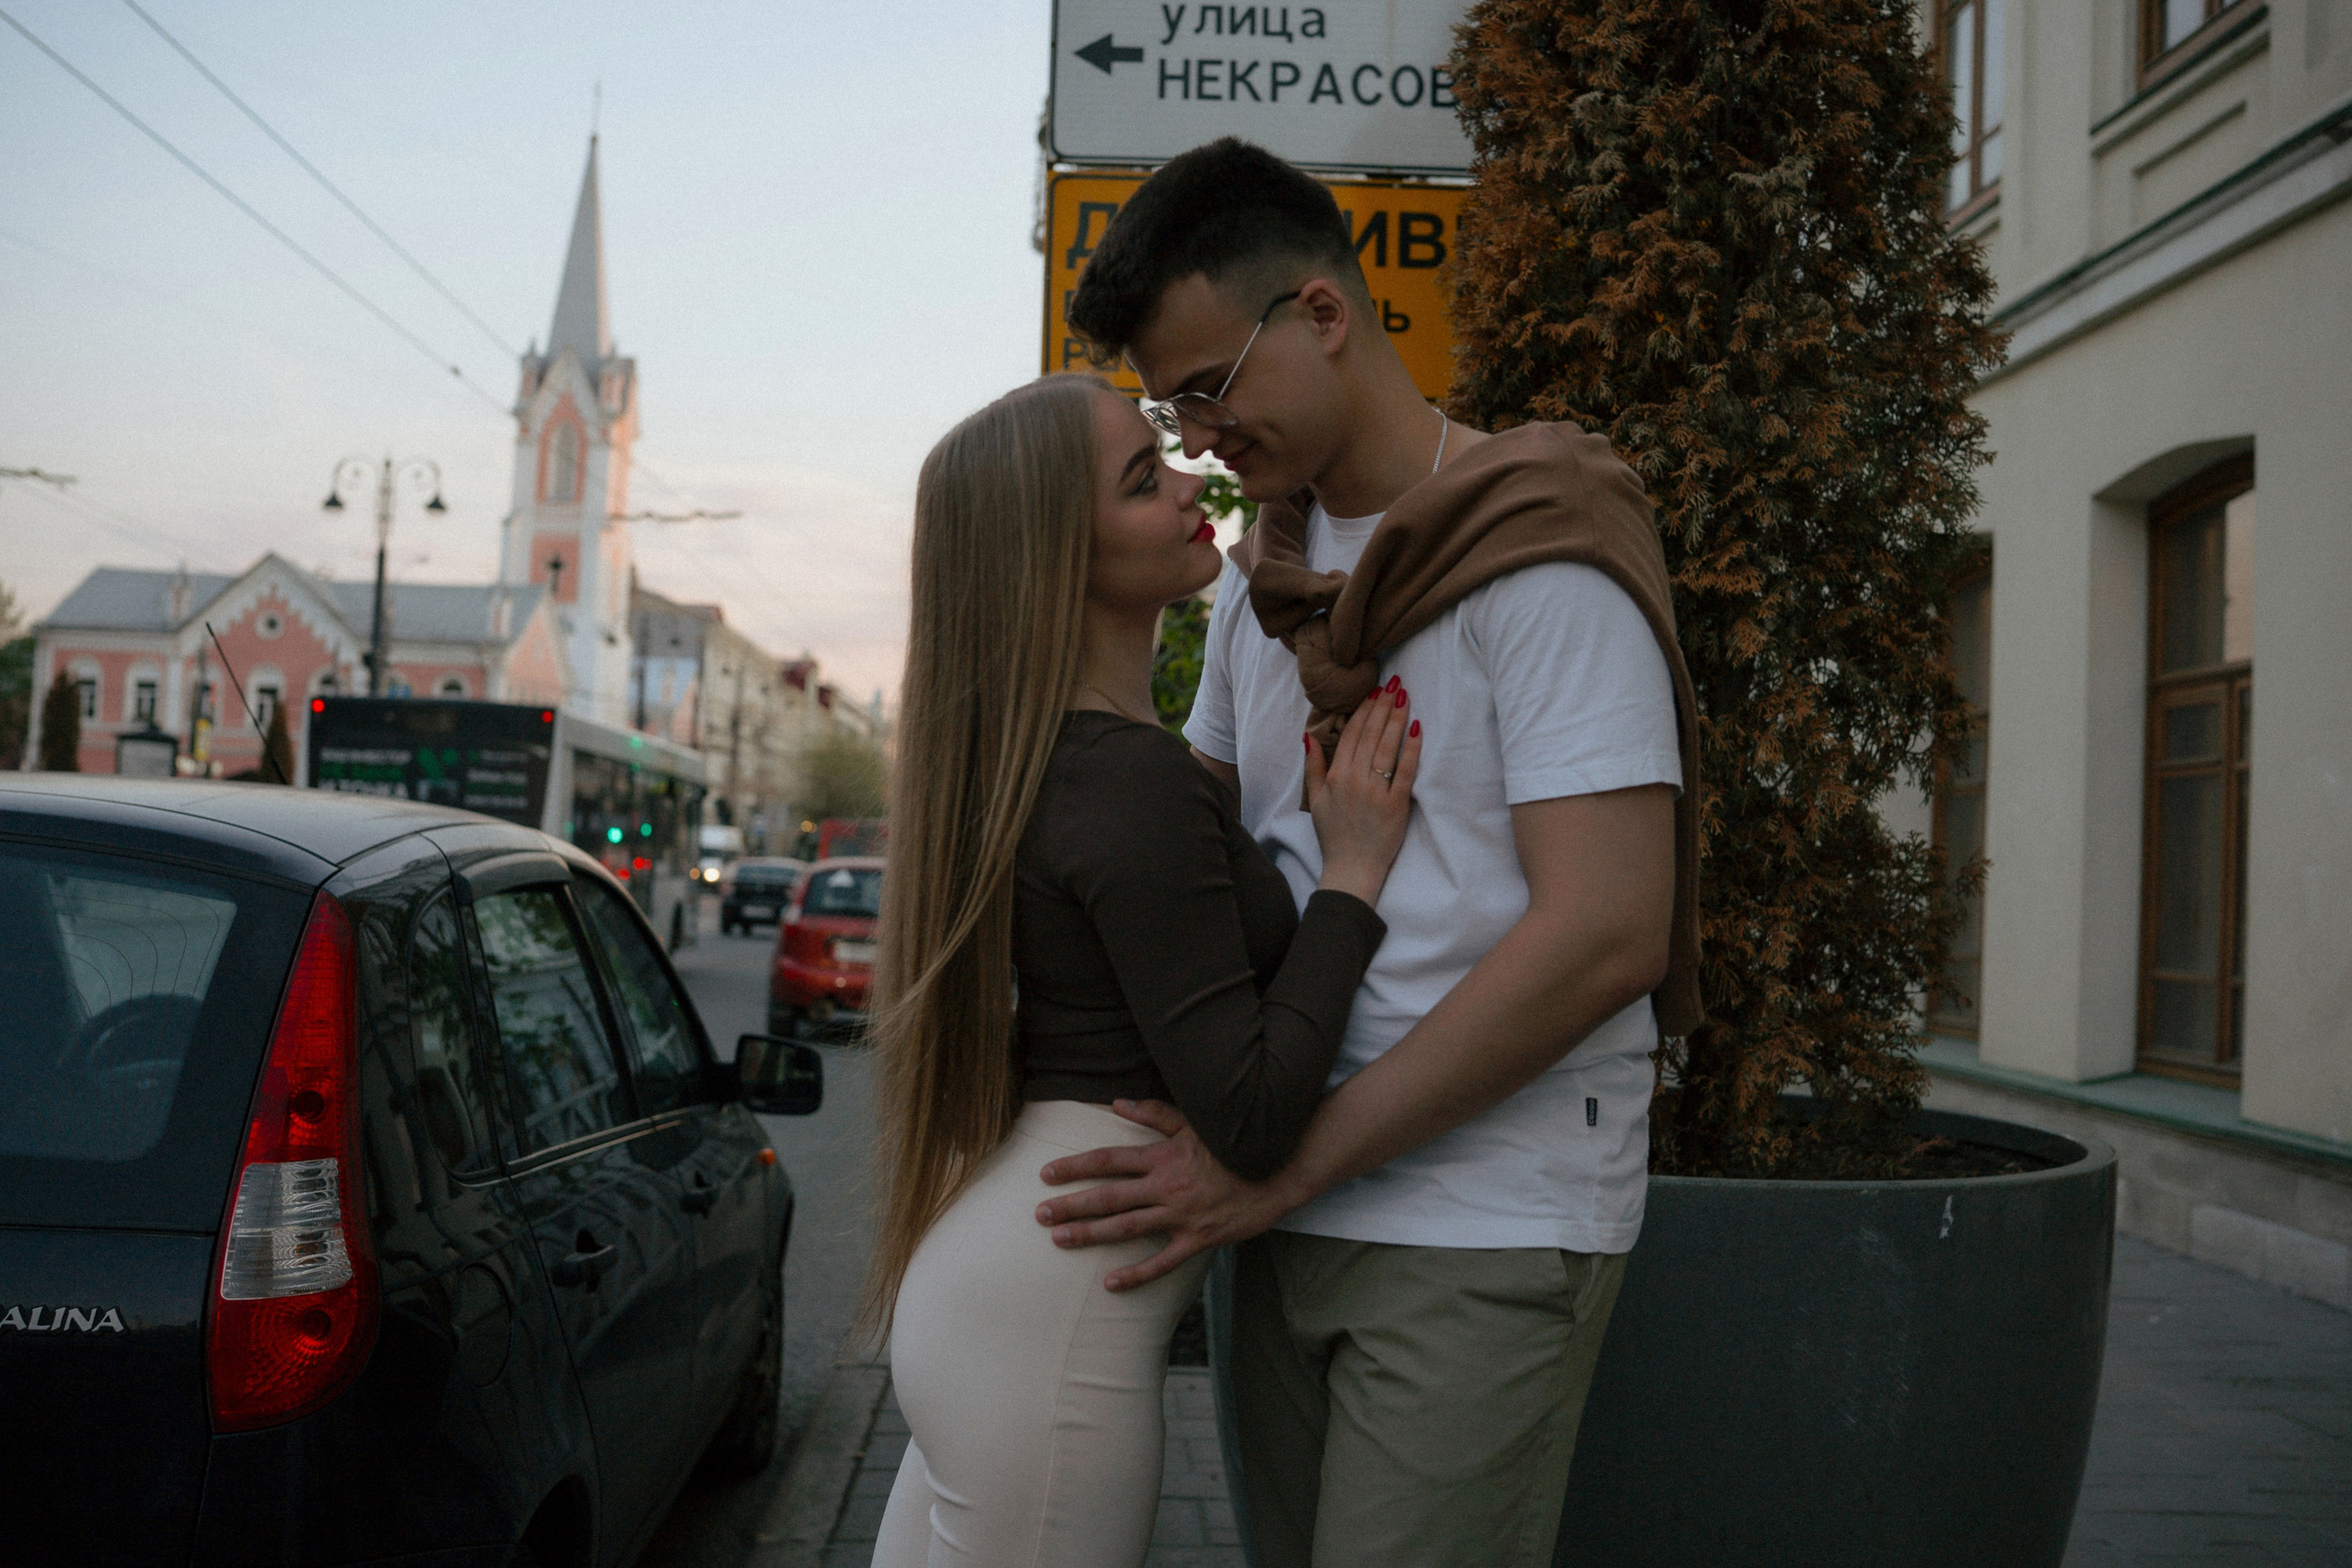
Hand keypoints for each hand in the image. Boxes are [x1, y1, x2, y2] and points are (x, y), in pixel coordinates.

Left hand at [1034, 1099, 1298, 1291]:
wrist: (1279, 1170)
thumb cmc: (1234, 1143)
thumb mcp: (1195, 1122)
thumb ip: (1155, 1114)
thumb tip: (1117, 1103)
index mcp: (1163, 1156)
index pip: (1109, 1161)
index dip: (1076, 1167)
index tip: (1046, 1173)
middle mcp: (1167, 1187)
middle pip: (1109, 1197)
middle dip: (1071, 1204)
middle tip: (1038, 1214)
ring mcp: (1182, 1216)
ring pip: (1127, 1228)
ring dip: (1090, 1234)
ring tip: (1058, 1240)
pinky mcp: (1199, 1240)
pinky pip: (1163, 1262)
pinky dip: (1136, 1274)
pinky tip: (1110, 1283)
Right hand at [1306, 678, 1422, 906]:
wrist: (1351, 869)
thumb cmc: (1334, 836)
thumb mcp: (1315, 800)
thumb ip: (1313, 766)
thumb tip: (1308, 736)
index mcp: (1336, 776)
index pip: (1351, 734)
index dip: (1363, 710)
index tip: (1374, 692)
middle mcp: (1355, 779)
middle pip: (1371, 734)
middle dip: (1383, 706)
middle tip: (1394, 684)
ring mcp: (1376, 791)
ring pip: (1387, 747)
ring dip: (1397, 719)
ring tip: (1405, 697)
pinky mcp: (1396, 804)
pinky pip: (1406, 770)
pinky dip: (1411, 748)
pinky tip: (1417, 728)